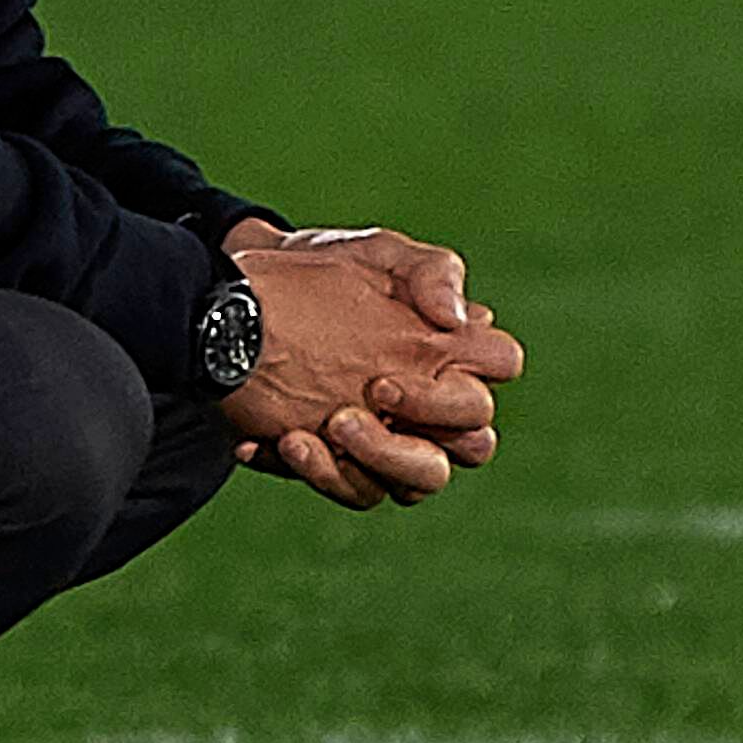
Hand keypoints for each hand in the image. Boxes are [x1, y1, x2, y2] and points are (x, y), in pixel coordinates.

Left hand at [216, 224, 521, 508]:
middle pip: (470, 449)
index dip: (454, 394)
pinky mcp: (349, 464)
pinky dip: (309, 472)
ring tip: (300, 439)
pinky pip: (349, 488)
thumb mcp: (378, 254)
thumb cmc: (327, 271)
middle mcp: (437, 409)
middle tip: (346, 413)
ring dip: (365, 465)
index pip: (493, 382)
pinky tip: (267, 442)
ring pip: (413, 485)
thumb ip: (431, 273)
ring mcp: (396, 443)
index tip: (387, 381)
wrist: (249, 299)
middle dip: (409, 440)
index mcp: (457, 358)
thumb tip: (459, 318)